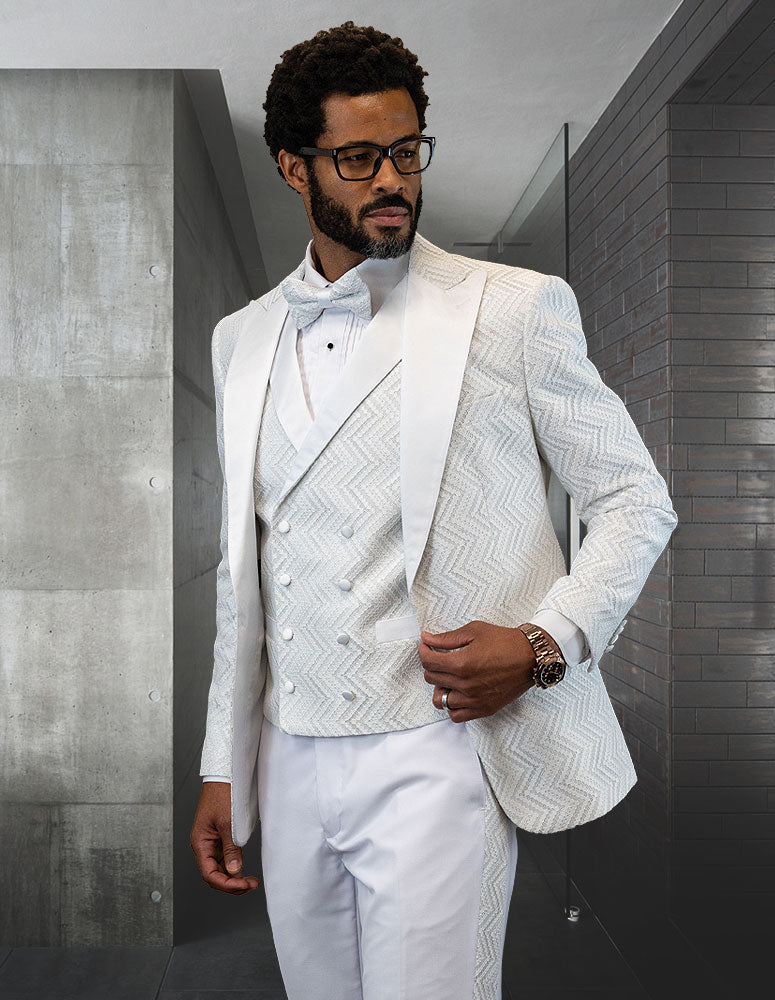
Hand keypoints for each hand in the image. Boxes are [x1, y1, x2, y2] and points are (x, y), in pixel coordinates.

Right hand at [190, 781, 259, 893]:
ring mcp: (212, 841)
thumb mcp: (229, 822)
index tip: (244, 886)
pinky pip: (224, 857)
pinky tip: (244, 869)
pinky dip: (234, 865)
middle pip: (214, 874)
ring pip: (220, 868)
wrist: (225, 776)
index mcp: (200, 843)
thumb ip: (231, 848)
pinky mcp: (220, 837)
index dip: (226, 884)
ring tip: (250, 881)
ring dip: (233, 876)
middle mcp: (204, 844)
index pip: (209, 874)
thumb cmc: (222, 794)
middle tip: (250, 885)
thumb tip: (234, 871)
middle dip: (231, 883)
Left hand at [418, 620, 542, 721]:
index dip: (423, 651)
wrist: (531, 657)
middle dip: (432, 666)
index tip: (426, 647)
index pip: (428, 662)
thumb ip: (447, 638)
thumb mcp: (474, 631)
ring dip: (440, 687)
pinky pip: (456, 716)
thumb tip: (426, 638)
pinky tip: (457, 693)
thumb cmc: (505, 642)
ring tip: (448, 677)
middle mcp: (466, 685)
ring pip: (440, 700)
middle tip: (440, 658)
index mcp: (461, 663)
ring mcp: (474, 700)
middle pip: (432, 679)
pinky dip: (452, 706)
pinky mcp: (484, 709)